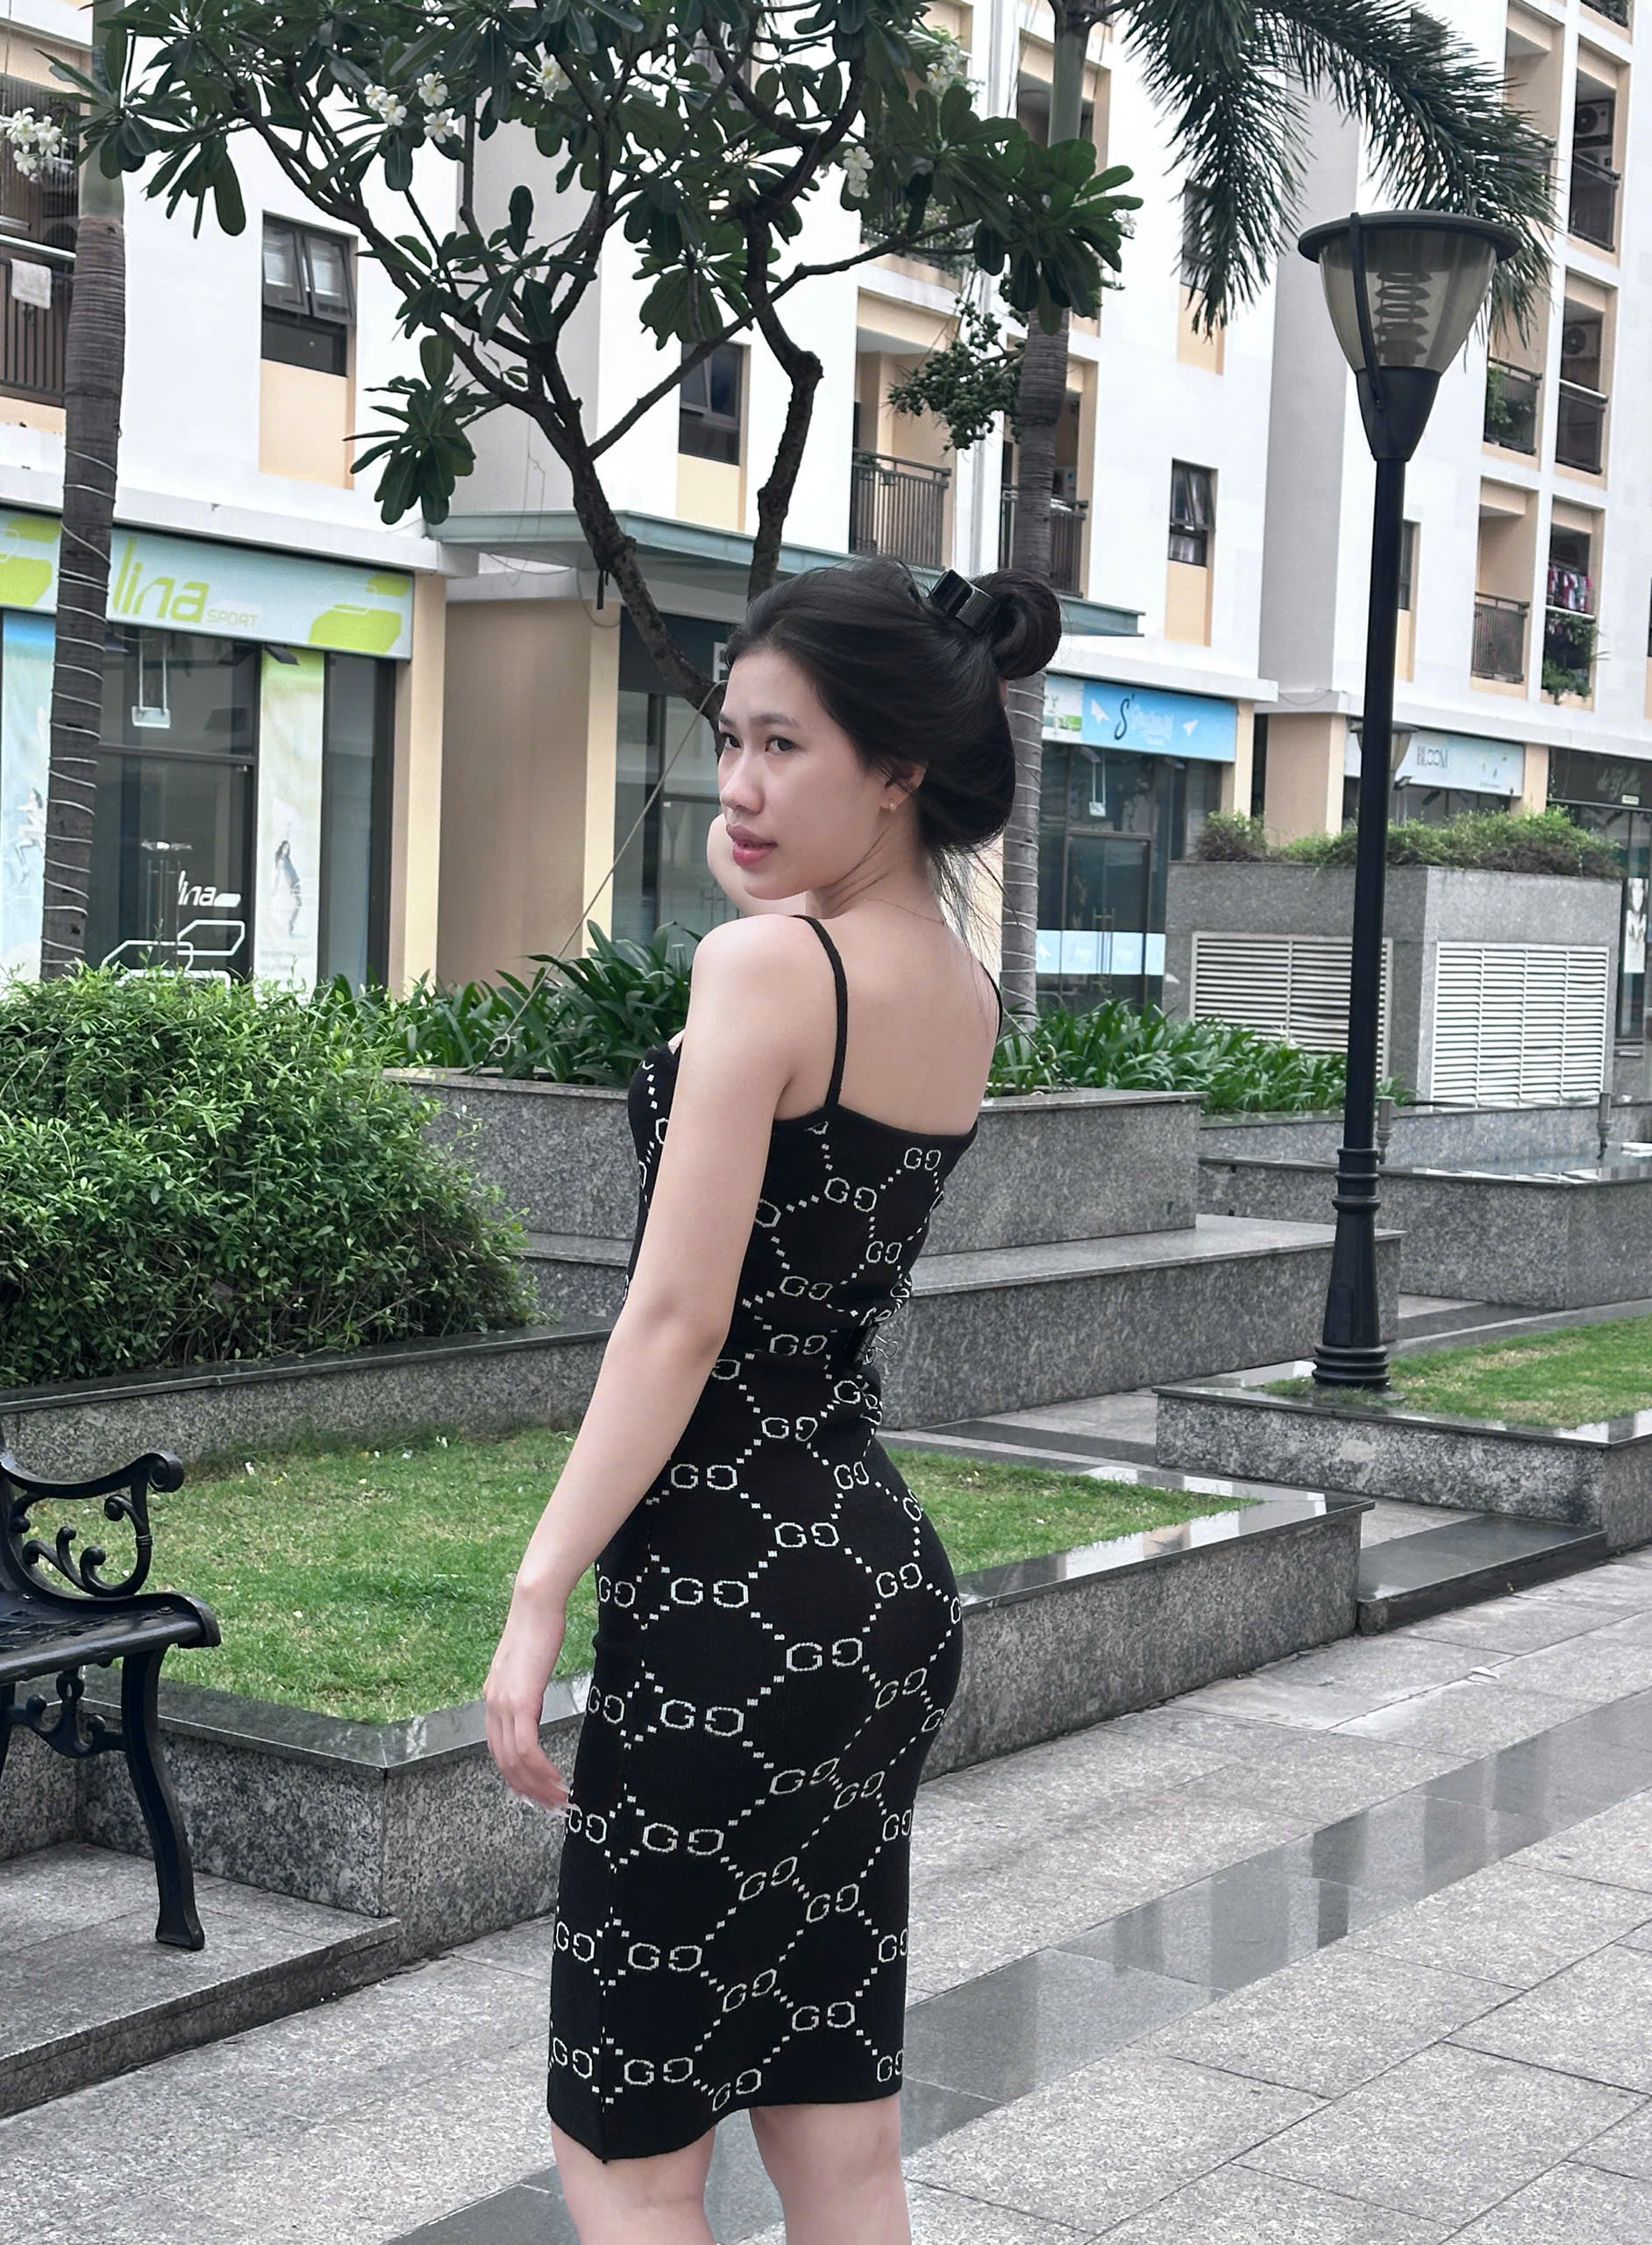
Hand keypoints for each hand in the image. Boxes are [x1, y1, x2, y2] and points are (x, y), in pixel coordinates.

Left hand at [483, 1593, 569, 1809]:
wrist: (535, 1606)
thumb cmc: (537, 1630)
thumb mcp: (527, 1667)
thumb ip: (524, 1691)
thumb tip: (531, 1708)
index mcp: (493, 1700)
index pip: (499, 1750)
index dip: (516, 1775)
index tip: (536, 1791)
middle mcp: (492, 1706)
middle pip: (504, 1762)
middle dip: (528, 1788)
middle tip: (550, 1804)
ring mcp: (504, 1705)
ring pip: (515, 1761)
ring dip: (537, 1784)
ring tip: (559, 1797)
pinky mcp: (520, 1702)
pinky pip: (526, 1748)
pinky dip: (540, 1769)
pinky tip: (556, 1778)